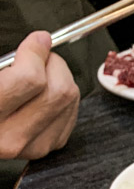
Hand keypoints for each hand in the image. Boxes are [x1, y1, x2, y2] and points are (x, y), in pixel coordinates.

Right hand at [0, 32, 78, 159]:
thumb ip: (8, 61)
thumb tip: (42, 41)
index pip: (29, 79)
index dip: (37, 53)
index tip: (37, 40)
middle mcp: (9, 136)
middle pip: (58, 91)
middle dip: (54, 65)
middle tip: (41, 56)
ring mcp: (30, 146)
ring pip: (68, 101)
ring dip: (61, 79)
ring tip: (40, 73)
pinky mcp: (44, 147)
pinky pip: (70, 114)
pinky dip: (63, 97)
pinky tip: (44, 93)